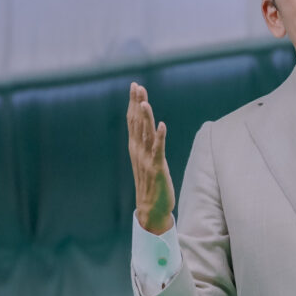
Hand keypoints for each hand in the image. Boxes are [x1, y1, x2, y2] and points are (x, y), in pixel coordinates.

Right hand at [127, 82, 174, 233]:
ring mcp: (146, 159)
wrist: (150, 208)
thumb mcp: (145, 159)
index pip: (133, 120)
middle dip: (137, 104)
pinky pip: (158, 150)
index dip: (133, 103)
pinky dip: (160, 137)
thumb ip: (145, 143)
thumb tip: (146, 126)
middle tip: (137, 86)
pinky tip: (162, 125)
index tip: (135, 86)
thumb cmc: (150, 183)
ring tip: (144, 102)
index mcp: (135, 147)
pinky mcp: (157, 168)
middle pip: (137, 123)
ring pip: (145, 134)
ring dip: (145, 118)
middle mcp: (138, 151)